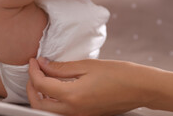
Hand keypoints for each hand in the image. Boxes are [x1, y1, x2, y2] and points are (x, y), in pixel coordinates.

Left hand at [27, 57, 147, 115]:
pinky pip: (61, 112)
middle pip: (39, 104)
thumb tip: (43, 64)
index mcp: (73, 96)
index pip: (42, 85)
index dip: (34, 71)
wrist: (141, 88)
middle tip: (34, 71)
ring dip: (40, 96)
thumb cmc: (119, 74)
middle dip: (32, 87)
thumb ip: (62, 68)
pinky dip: (53, 101)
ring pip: (48, 111)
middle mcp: (73, 111)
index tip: (34, 60)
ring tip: (43, 78)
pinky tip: (57, 87)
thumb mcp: (88, 66)